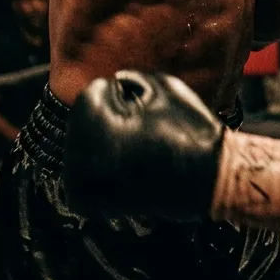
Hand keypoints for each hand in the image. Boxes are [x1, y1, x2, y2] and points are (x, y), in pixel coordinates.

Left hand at [65, 72, 224, 220]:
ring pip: (80, 143)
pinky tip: (126, 166)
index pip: (93, 92)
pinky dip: (100, 163)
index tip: (143, 112)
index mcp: (93, 123)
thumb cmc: (185, 130)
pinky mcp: (83, 201)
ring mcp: (76, 182)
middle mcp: (75, 155)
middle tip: (141, 130)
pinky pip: (82, 169)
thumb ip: (131, 79)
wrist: (204, 183)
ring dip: (102, 140)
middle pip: (82, 118)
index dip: (122, 96)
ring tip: (136, 149)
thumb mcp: (162, 86)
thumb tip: (115, 83)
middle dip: (107, 117)